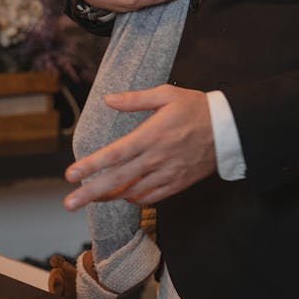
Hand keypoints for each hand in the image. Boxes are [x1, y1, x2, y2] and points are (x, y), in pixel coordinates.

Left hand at [63, 85, 215, 207]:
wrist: (229, 130)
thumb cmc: (196, 108)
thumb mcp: (166, 94)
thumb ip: (135, 100)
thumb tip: (108, 100)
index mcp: (151, 135)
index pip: (115, 154)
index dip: (91, 165)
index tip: (70, 174)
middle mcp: (156, 159)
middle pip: (117, 179)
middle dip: (90, 193)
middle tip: (69, 204)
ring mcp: (167, 174)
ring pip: (131, 192)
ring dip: (109, 197)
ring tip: (90, 198)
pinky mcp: (177, 184)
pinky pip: (150, 198)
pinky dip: (133, 199)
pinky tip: (122, 195)